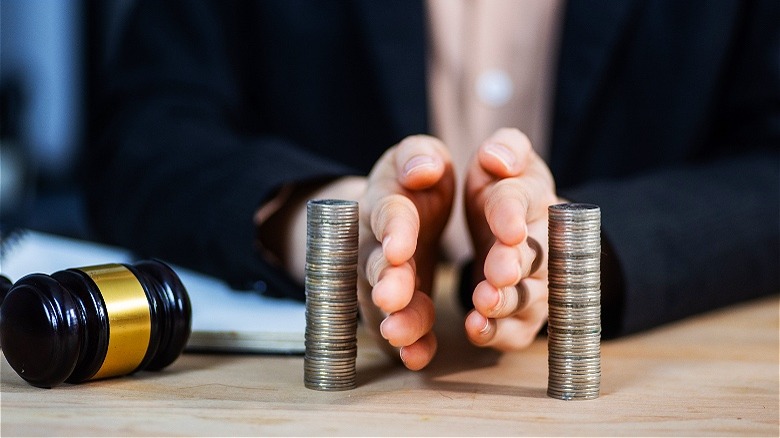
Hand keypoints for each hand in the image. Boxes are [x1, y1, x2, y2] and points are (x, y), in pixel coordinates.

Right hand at [358, 135, 454, 369]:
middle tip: (392, 297)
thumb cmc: (414, 182)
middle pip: (377, 264)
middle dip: (386, 280)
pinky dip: (410, 343)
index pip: (389, 213)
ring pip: (385, 303)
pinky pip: (401, 327)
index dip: (393, 230)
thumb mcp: (418, 158)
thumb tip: (423, 167)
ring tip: (402, 335)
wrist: (398, 213)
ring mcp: (383, 280)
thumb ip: (419, 156)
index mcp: (386, 202)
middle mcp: (376, 244)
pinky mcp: (399, 307)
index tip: (400, 247)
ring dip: (396, 318)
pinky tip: (418, 356)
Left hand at [463, 128, 560, 349]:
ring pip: (527, 296)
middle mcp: (541, 242)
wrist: (513, 229)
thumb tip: (498, 156)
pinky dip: (498, 332)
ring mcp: (536, 282)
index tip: (508, 228)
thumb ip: (504, 150)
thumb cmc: (501, 190)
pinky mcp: (523, 315)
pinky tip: (477, 328)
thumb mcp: (499, 161)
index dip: (513, 214)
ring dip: (507, 302)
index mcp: (530, 197)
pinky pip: (515, 329)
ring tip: (484, 303)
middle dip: (516, 264)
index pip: (522, 200)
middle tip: (499, 272)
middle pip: (535, 255)